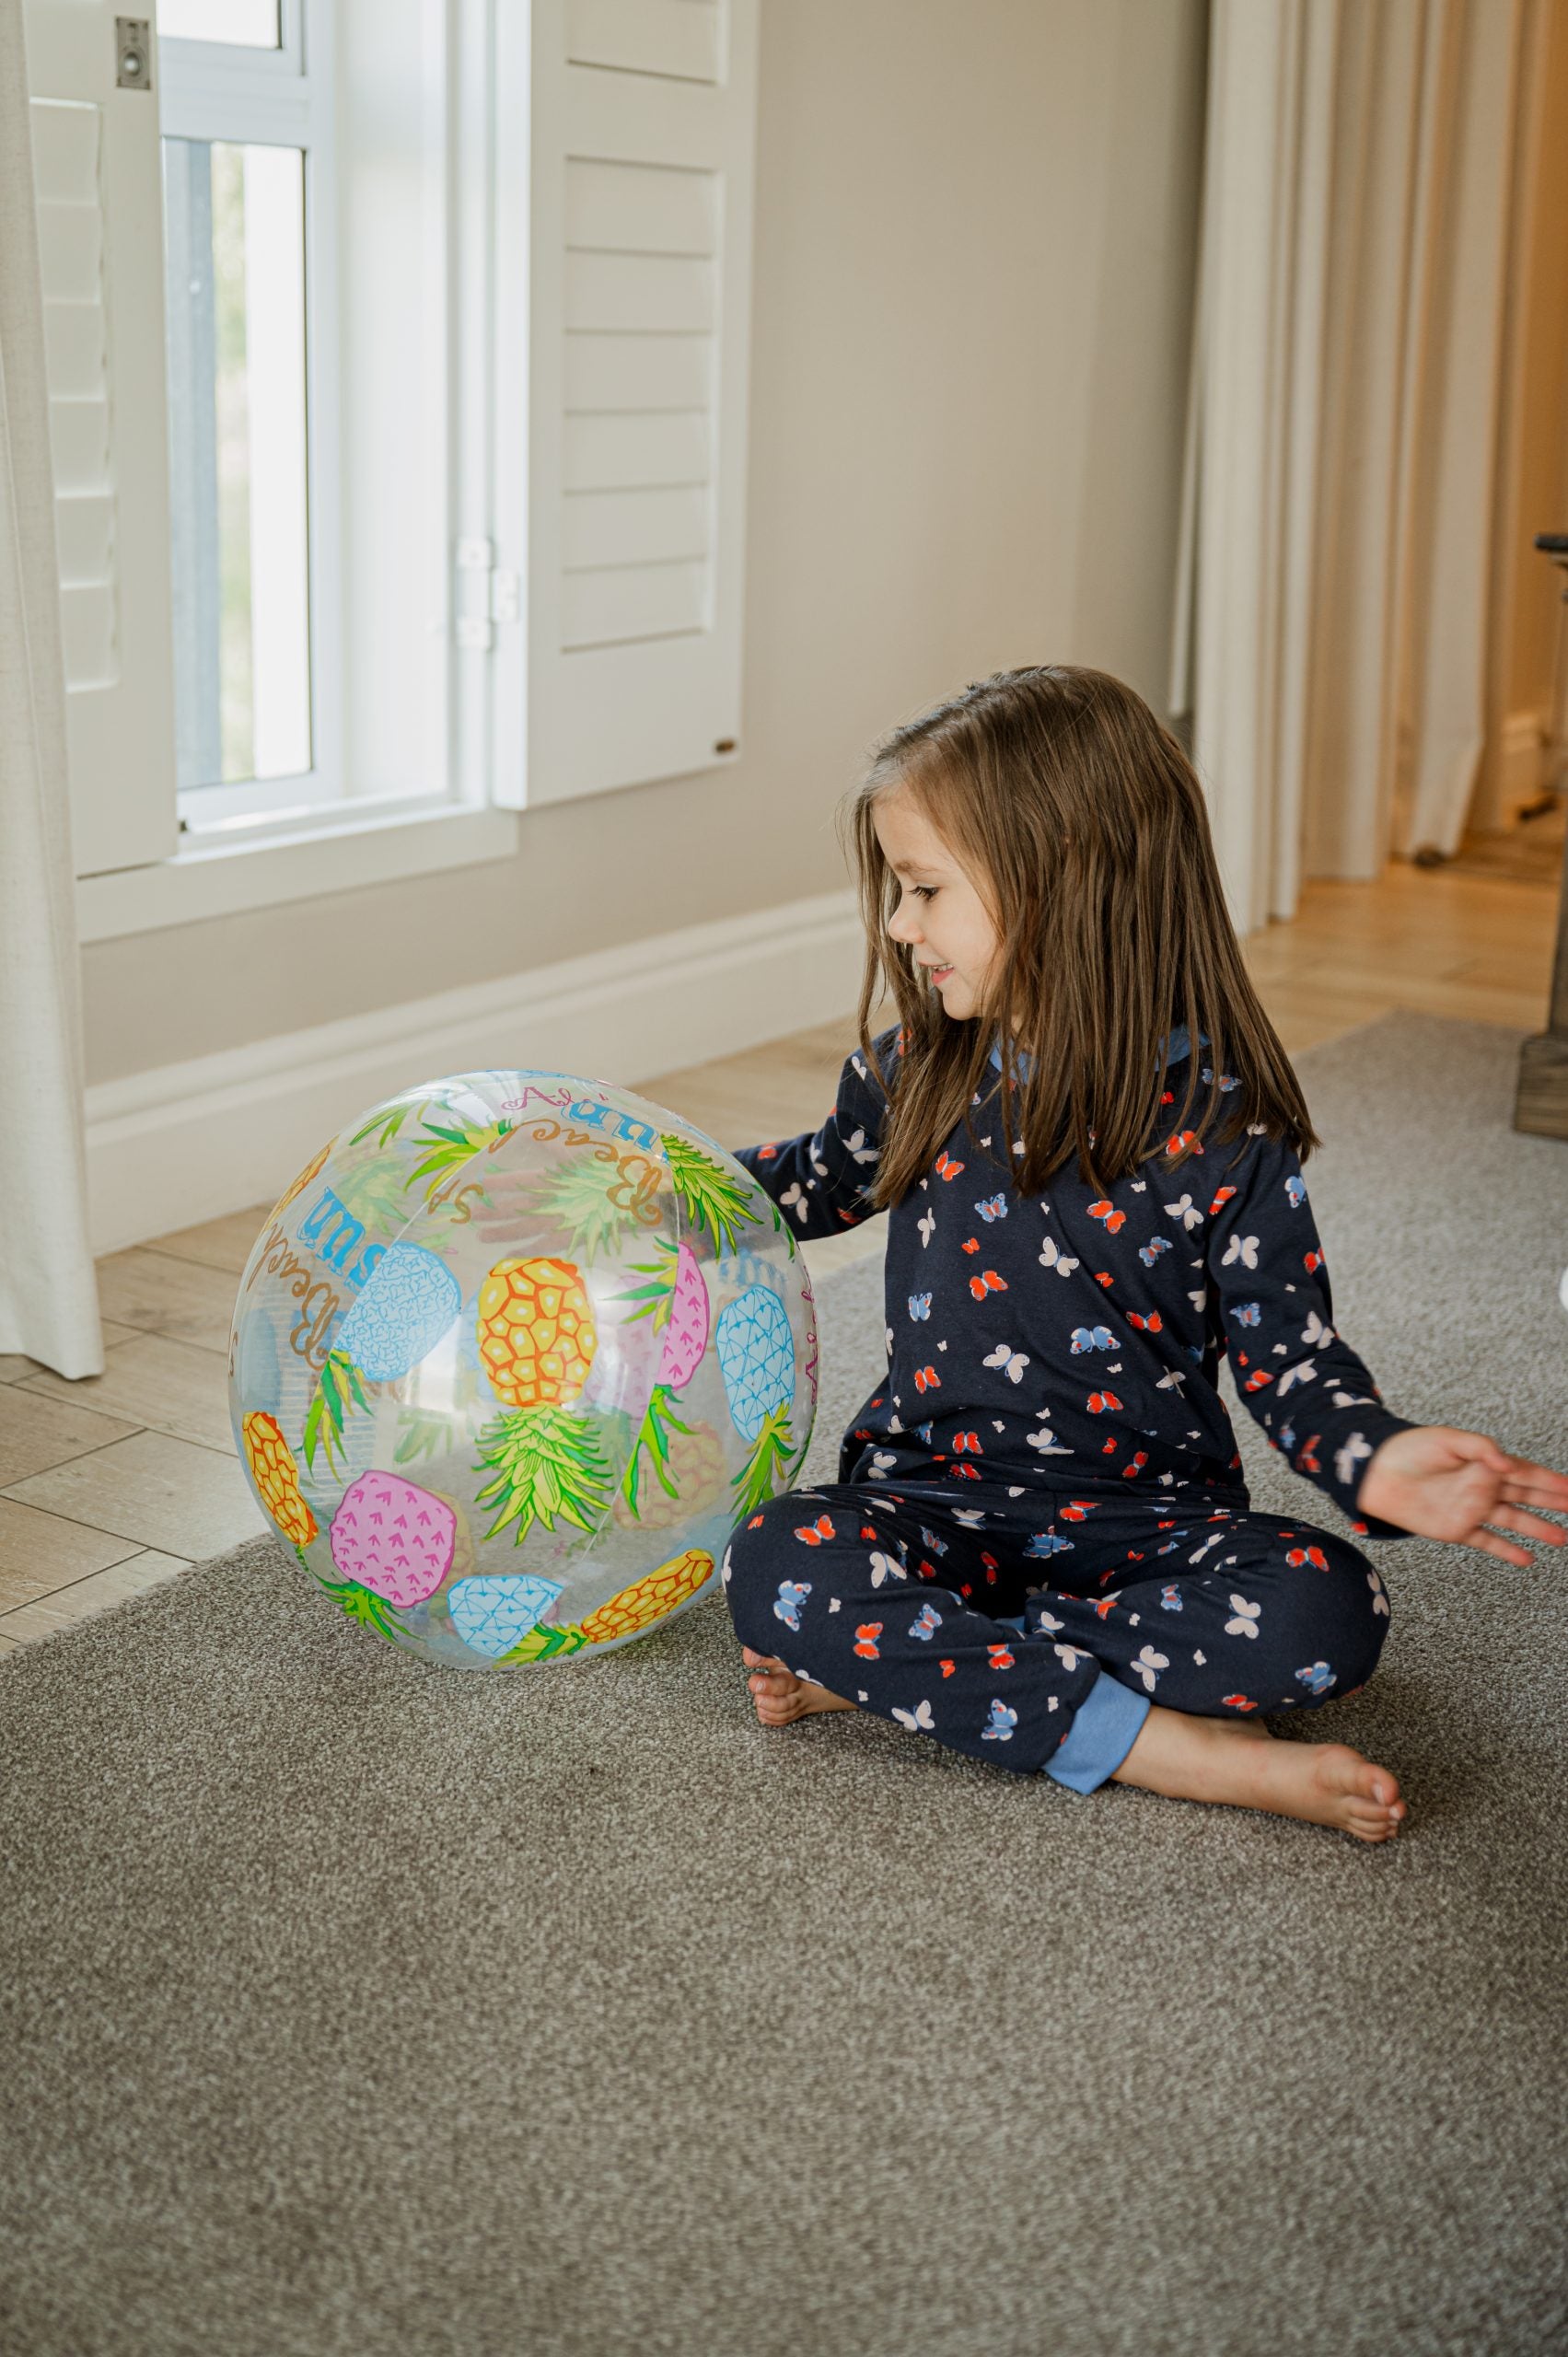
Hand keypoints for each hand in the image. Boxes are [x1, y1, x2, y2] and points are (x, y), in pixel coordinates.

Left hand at [1357, 1426, 1567, 1565]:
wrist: (1376, 1473)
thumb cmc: (1409, 1449)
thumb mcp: (1448, 1439)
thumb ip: (1482, 1449)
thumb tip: (1509, 1465)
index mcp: (1484, 1463)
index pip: (1526, 1473)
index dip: (1550, 1480)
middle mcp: (1482, 1487)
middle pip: (1526, 1496)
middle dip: (1553, 1502)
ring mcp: (1471, 1509)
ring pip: (1513, 1521)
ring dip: (1538, 1529)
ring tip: (1562, 1538)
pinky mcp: (1457, 1529)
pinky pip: (1487, 1541)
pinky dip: (1507, 1551)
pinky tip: (1527, 1559)